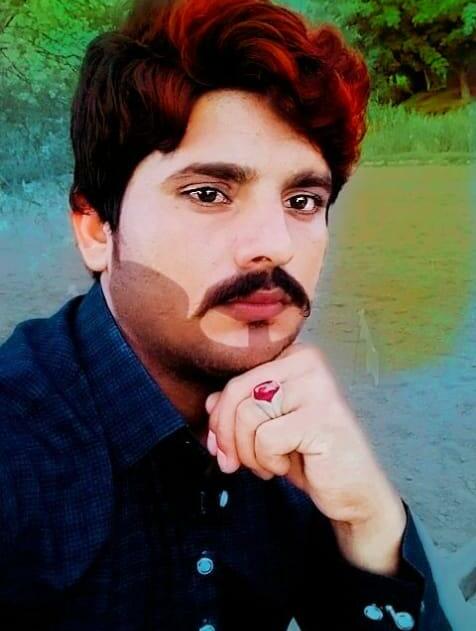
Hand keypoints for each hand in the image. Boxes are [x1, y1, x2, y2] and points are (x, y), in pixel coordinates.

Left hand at [205, 342, 406, 572]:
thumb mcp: (266, 427)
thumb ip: (240, 407)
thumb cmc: (309, 456)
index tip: (218, 444)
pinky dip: (268, 461)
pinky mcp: (321, 416)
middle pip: (236, 391)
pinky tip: (286, 467)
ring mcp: (317, 386)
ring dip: (248, 452)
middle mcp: (308, 361)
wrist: (352, 492)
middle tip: (231, 463)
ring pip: (247, 414)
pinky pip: (265, 438)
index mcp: (295, 355)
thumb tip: (210, 402)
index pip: (237, 376)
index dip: (219, 414)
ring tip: (268, 465)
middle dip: (226, 434)